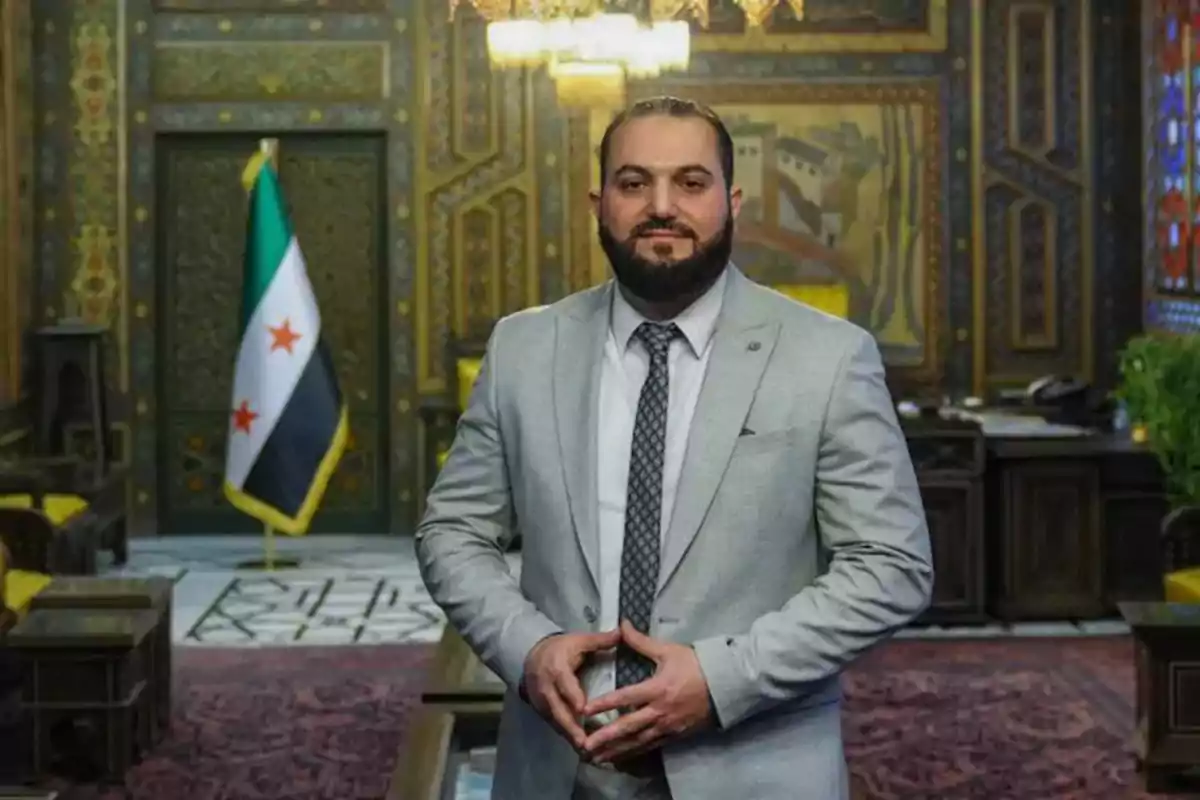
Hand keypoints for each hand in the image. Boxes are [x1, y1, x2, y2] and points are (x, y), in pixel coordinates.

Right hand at [522, 628, 621, 750]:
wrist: (531, 656)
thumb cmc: (561, 648)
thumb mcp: (579, 641)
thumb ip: (600, 640)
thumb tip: (623, 630)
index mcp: (557, 667)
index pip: (564, 684)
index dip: (572, 696)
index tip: (582, 709)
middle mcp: (547, 687)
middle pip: (558, 709)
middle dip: (571, 727)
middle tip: (585, 742)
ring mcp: (542, 702)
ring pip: (556, 721)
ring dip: (570, 736)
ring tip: (586, 752)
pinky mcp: (542, 711)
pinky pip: (555, 725)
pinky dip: (567, 736)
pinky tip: (581, 749)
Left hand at [580, 620, 714, 764]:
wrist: (726, 685)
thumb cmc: (696, 665)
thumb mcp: (668, 650)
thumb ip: (641, 641)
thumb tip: (621, 625)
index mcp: (657, 688)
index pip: (625, 697)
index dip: (604, 704)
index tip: (584, 710)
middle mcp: (660, 710)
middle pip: (628, 726)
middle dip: (606, 737)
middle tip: (585, 744)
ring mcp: (668, 726)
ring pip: (638, 741)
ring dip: (616, 750)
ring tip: (597, 758)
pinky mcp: (675, 735)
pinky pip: (651, 746)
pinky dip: (634, 753)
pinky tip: (621, 758)